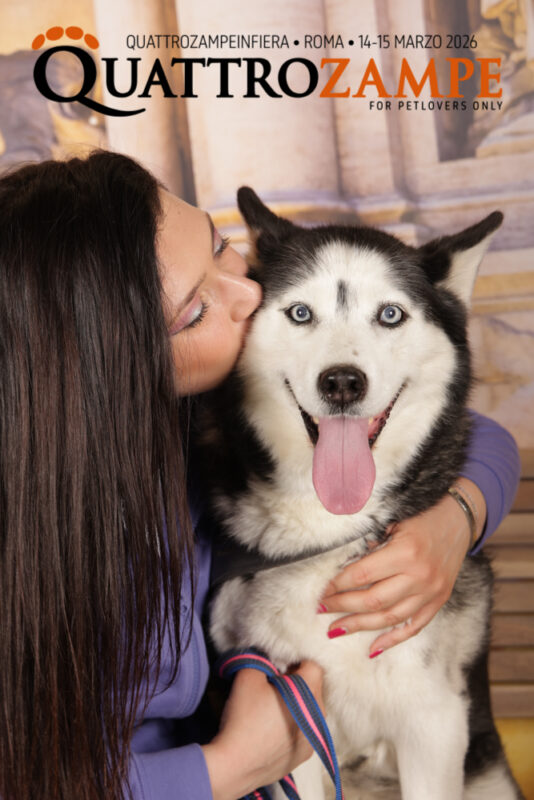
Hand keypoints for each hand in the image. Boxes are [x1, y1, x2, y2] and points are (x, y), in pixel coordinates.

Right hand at [202, 660, 322, 799]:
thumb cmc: (244, 717)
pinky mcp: (304, 755)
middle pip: (313, 686)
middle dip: (295, 681)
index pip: (313, 664)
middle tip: (272, 685)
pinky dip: (293, 724)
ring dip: (295, 703)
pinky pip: (304, 730)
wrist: (235, 765)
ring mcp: (313, 737)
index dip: (295, 660)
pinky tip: (273, 728)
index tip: (278, 666)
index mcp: (309, 692)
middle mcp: (318, 715)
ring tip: (272, 708)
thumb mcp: (248, 675)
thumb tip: (267, 657)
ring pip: (309, 709)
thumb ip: (261, 658)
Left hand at [320, 479, 485, 656]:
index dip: (338, 584)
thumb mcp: (394, 521)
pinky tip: (372, 648)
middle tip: (321, 608)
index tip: (320, 590)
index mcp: (406, 552)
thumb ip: (371, 544)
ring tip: (336, 629)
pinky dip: (392, 640)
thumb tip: (342, 568)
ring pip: (390, 618)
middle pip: (373, 600)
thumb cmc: (422, 515)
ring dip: (360, 626)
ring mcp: (432, 592)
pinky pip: (414, 626)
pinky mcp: (440, 601)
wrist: (459, 518)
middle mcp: (420, 576)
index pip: (362, 575)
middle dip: (342, 606)